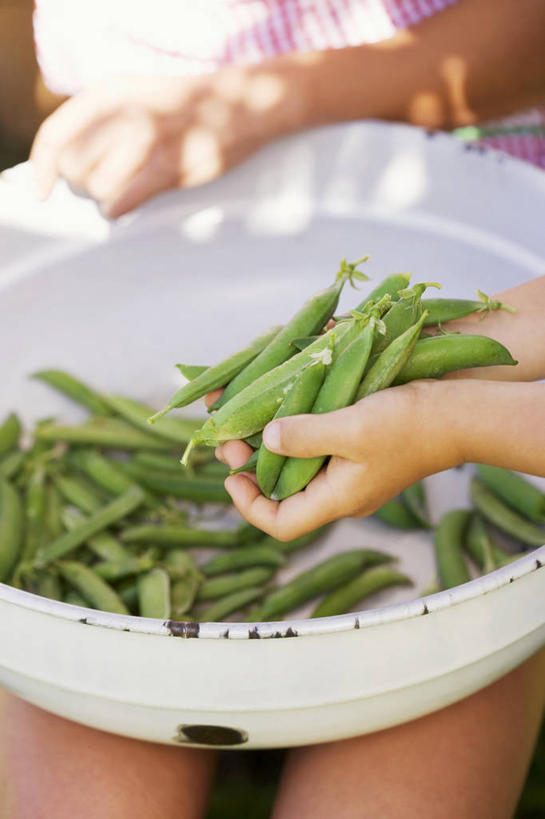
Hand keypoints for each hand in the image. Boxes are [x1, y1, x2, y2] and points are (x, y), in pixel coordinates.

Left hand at [30, 69, 299, 217]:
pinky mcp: (168, 168)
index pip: (56, 135)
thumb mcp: (138, 97)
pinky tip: (130, 203)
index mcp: (111, 93)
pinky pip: (120, 202)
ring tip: (127, 190)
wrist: (246, 103)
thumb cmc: (189, 109)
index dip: (44, 167)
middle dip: (84, 184)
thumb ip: (103, 122)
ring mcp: (147, 140)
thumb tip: (70, 164)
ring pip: (95, 189)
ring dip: (106, 198)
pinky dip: (119, 209)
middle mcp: (123, 113)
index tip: (44, 190)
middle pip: (74, 169)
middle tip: (107, 183)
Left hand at [217, 380, 462, 539]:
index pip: (281, 523)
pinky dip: (294, 433)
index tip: (232, 475)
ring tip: (249, 418)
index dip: (249, 505)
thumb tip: (267, 440)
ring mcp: (350, 472)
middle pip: (283, 493)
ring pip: (297, 468)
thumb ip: (305, 435)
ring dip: (269, 446)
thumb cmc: (409, 425)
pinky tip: (283, 408)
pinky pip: (315, 449)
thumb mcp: (352, 428)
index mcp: (338, 498)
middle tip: (233, 435)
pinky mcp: (357, 451)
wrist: (457, 414)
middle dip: (253, 467)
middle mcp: (340, 492)